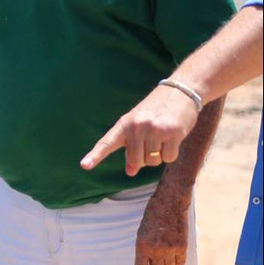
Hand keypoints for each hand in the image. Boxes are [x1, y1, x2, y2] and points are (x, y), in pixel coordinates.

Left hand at [80, 88, 198, 174]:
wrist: (179, 92)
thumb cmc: (156, 111)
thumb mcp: (138, 126)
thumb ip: (131, 147)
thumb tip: (130, 172)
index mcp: (124, 124)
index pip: (107, 142)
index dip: (95, 155)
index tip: (84, 165)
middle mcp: (136, 126)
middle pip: (136, 161)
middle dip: (145, 159)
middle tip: (152, 143)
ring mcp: (153, 129)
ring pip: (153, 161)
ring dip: (159, 155)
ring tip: (162, 137)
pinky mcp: (171, 133)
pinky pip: (168, 158)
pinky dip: (171, 153)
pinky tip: (173, 137)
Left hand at [133, 190, 189, 264]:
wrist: (169, 202)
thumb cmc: (153, 214)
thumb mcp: (142, 230)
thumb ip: (144, 247)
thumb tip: (148, 264)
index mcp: (142, 244)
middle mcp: (155, 249)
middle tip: (156, 258)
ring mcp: (170, 249)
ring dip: (166, 263)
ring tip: (165, 248)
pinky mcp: (182, 247)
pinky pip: (180, 264)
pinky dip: (177, 264)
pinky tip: (175, 257)